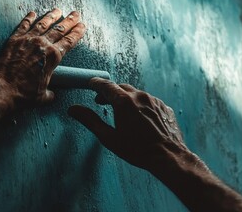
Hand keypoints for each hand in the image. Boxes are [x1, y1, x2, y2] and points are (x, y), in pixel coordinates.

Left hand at [0, 8, 85, 106]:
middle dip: (69, 21)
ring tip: (57, 10)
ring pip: (43, 24)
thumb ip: (49, 92)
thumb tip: (51, 95)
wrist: (3, 89)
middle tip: (76, 14)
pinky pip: (23, 25)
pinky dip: (29, 18)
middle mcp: (43, 45)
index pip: (69, 41)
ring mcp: (28, 40)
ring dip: (52, 16)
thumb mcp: (42, 96)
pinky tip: (33, 13)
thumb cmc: (23, 94)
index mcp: (53, 57)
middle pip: (60, 29)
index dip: (77, 33)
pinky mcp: (14, 40)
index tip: (82, 26)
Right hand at [68, 77, 188, 173]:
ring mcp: (154, 100)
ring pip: (135, 93)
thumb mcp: (108, 137)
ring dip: (125, 98)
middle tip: (101, 101)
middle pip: (120, 87)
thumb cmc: (137, 150)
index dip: (96, 83)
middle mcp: (140, 96)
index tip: (90, 83)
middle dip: (109, 92)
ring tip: (120, 111)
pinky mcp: (163, 107)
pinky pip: (148, 101)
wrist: (168, 157)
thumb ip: (90, 120)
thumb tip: (73, 109)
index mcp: (124, 102)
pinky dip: (139, 105)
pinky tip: (138, 119)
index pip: (105, 85)